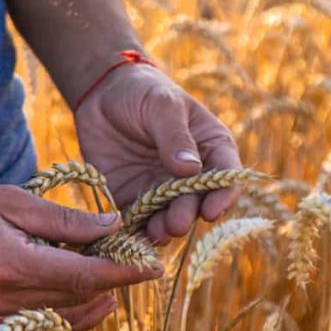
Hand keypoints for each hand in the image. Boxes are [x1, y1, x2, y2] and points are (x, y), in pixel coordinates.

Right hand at [0, 180, 159, 330]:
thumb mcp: (9, 200)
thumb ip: (63, 219)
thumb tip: (110, 226)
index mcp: (14, 266)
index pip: (86, 277)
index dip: (124, 274)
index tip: (153, 267)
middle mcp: (8, 299)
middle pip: (80, 299)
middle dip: (115, 284)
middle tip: (138, 263)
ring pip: (64, 315)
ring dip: (95, 299)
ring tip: (118, 278)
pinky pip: (43, 321)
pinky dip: (70, 309)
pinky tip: (85, 293)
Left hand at [74, 62, 242, 244]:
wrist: (103, 94)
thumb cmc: (143, 92)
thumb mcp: (162, 106)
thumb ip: (175, 136)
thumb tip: (190, 169)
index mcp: (212, 148)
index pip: (226, 176)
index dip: (223, 197)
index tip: (211, 211)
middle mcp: (193, 175)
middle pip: (198, 202)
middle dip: (188, 215)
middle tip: (176, 223)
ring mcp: (164, 190)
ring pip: (170, 216)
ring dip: (165, 228)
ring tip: (156, 233)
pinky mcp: (135, 199)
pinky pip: (139, 221)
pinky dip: (137, 232)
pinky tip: (131, 238)